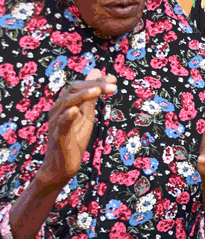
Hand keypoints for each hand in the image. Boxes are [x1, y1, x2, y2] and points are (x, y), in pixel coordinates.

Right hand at [38, 69, 116, 187]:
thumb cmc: (74, 139)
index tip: (114, 79)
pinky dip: (67, 116)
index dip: (96, 81)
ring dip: (84, 95)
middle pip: (73, 90)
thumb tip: (97, 72)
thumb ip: (91, 96)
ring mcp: (57, 123)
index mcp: (65, 104)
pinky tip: (75, 111)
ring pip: (67, 103)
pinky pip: (61, 124)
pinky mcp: (58, 137)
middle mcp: (58, 110)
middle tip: (113, 86)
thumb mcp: (87, 115)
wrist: (62, 166)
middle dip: (94, 85)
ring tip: (98, 90)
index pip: (79, 86)